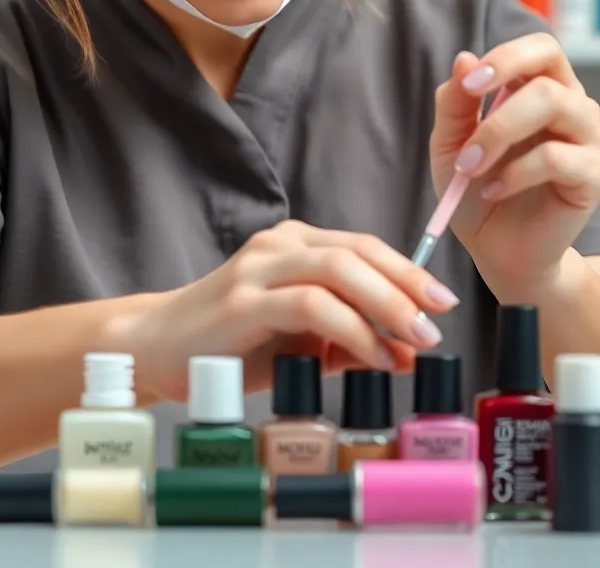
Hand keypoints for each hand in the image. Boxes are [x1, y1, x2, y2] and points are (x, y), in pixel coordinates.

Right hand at [131, 220, 459, 401]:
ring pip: (339, 269)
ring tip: (415, 340)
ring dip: (387, 305)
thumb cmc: (232, 344)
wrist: (157, 348)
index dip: (407, 270)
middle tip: (438, 320)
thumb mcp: (301, 339)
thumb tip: (408, 351)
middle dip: (407, 285)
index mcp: (294, 244)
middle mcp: (278, 245)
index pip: (362, 245)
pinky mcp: (243, 300)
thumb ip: (350, 340)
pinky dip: (353, 329)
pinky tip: (375, 354)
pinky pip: (312, 304)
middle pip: (358, 250)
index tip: (442, 301)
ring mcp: (259, 268)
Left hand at [429, 33, 599, 293]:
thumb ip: (455, 102)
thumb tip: (463, 58)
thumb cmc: (476, 189)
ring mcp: (590, 140)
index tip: (469, 84)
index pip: (541, 48)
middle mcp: (573, 106)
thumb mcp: (451, 142)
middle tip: (464, 147)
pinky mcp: (594, 176)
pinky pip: (559, 158)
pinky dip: (516, 173)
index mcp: (541, 87)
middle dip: (497, 111)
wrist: (496, 249)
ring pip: (557, 106)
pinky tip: (494, 191)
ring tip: (471, 170)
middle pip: (548, 77)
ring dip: (501, 136)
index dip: (506, 57)